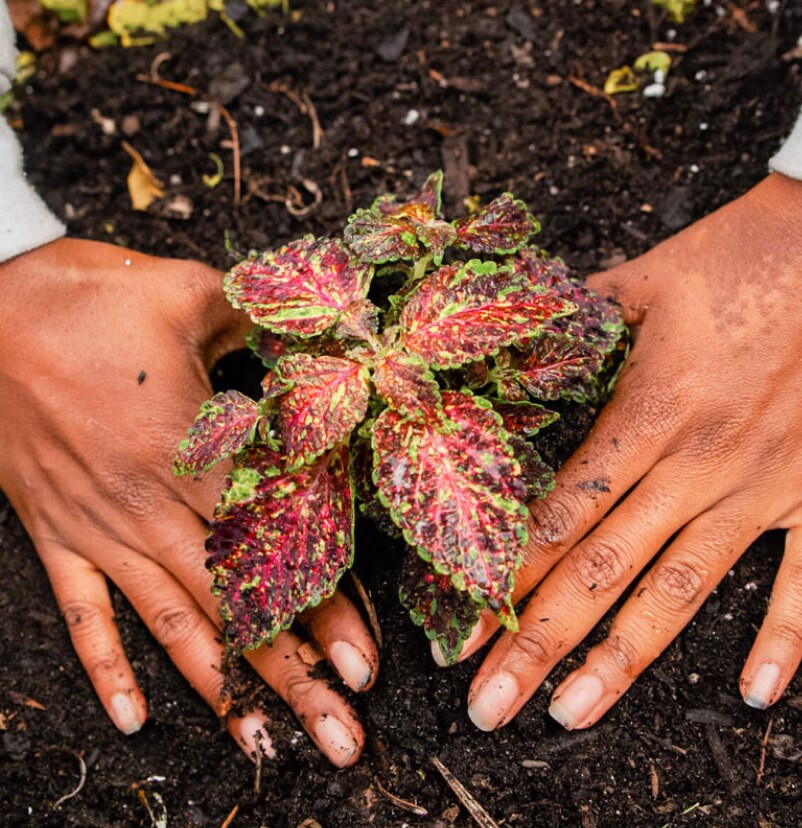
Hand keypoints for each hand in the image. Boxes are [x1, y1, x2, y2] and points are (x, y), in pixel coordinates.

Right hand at [0, 238, 377, 765]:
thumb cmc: (88, 295)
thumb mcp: (191, 292)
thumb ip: (266, 320)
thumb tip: (327, 326)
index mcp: (188, 453)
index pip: (272, 550)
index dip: (323, 608)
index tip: (362, 665)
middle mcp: (147, 508)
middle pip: (233, 608)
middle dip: (291, 678)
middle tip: (341, 737)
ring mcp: (97, 528)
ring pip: (170, 626)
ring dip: (221, 692)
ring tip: (267, 746)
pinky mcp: (53, 531)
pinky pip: (82, 613)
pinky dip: (106, 666)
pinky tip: (133, 721)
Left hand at [439, 172, 801, 730]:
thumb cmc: (740, 257)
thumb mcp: (642, 281)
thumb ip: (572, 326)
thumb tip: (510, 352)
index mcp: (651, 411)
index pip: (561, 513)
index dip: (507, 577)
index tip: (463, 633)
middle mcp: (701, 463)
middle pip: (603, 568)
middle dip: (539, 643)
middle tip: (488, 707)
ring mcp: (764, 487)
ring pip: (683, 591)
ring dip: (624, 660)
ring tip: (572, 715)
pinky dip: (788, 639)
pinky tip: (756, 696)